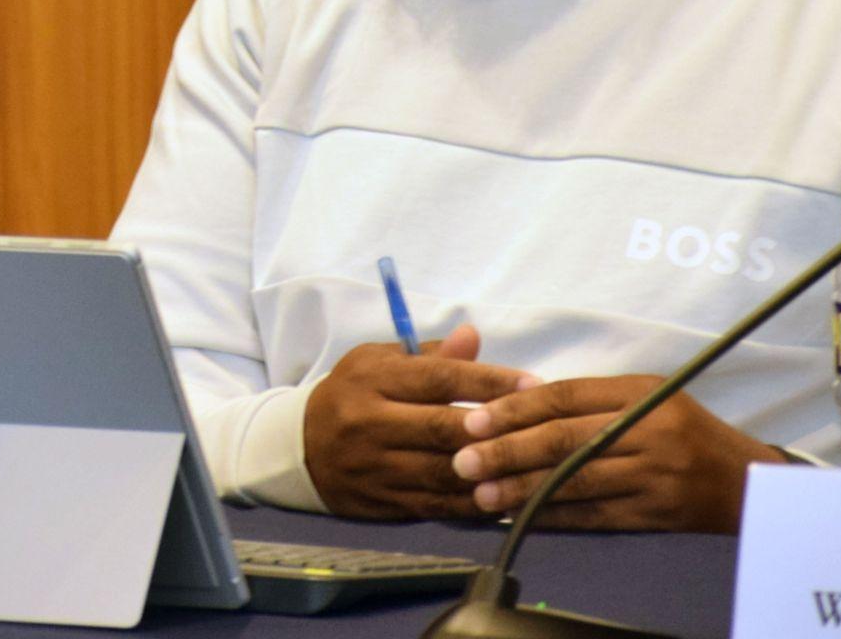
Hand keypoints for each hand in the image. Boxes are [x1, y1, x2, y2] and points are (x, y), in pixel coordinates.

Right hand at [302, 325, 537, 519]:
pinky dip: (473, 503)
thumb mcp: (377, 362)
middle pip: (442, 428)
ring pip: (442, 473)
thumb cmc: (350, 395)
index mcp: (370, 380)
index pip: (436, 378)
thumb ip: (429, 355)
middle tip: (541, 426)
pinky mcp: (383, 503)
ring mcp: (375, 468)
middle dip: (495, 429)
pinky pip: (436, 505)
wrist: (299, 449)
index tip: (531, 384)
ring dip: (490, 471)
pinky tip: (505, 496)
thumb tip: (473, 335)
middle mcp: (370, 423)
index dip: (486, 382)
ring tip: (532, 464)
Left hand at [453, 376, 783, 530]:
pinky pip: (596, 516)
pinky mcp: (656, 514)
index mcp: (641, 392)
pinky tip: (522, 517)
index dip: (515, 409)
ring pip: (575, 481)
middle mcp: (648, 430)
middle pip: (565, 439)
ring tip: (481, 494)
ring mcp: (653, 475)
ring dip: (523, 489)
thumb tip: (517, 403)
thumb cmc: (684, 430)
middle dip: (508, 450)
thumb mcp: (647, 396)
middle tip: (462, 459)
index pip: (565, 397)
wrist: (745, 481)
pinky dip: (555, 516)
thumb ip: (590, 399)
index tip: (473, 421)